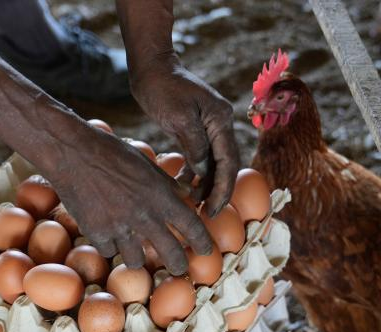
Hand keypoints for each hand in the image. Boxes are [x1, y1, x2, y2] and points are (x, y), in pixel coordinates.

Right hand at [49, 125, 213, 274]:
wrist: (72, 153)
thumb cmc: (111, 152)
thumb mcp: (146, 164)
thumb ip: (167, 184)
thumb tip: (187, 196)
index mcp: (161, 196)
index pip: (192, 227)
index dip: (203, 242)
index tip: (207, 251)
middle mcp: (144, 216)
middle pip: (171, 255)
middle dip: (178, 266)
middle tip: (179, 268)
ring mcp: (119, 228)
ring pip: (136, 260)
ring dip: (138, 257)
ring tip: (136, 251)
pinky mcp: (96, 233)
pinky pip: (109, 251)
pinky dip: (110, 246)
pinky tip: (108, 235)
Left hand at [131, 58, 240, 217]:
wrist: (151, 67)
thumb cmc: (163, 87)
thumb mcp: (178, 116)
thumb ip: (194, 145)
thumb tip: (203, 172)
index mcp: (221, 120)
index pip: (228, 162)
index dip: (222, 189)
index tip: (212, 209)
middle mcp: (220, 125)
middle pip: (225, 166)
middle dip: (217, 192)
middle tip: (205, 215)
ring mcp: (210, 128)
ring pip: (213, 165)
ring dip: (205, 185)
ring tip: (193, 205)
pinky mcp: (196, 131)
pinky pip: (200, 158)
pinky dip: (194, 174)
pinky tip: (184, 187)